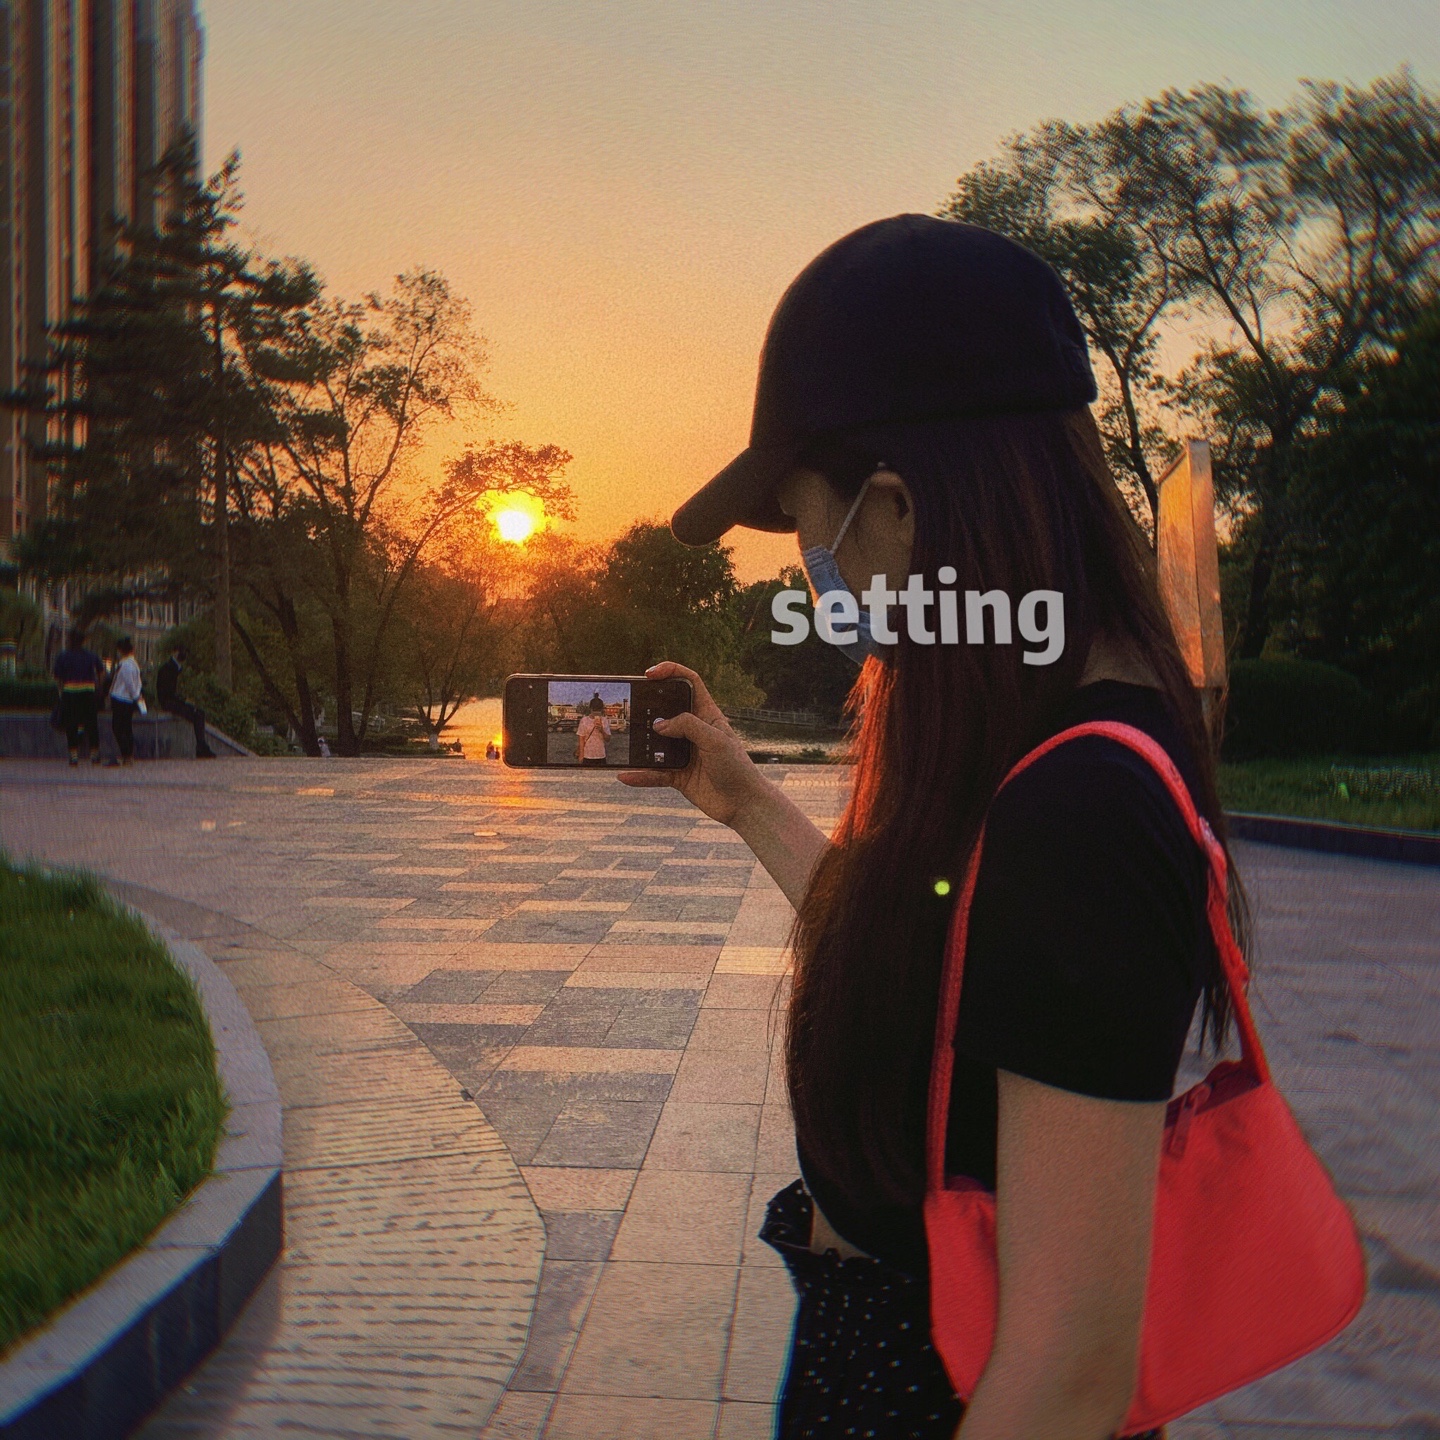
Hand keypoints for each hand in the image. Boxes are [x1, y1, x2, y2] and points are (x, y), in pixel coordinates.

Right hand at [617, 661, 764, 826]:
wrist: (743, 804)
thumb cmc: (737, 768)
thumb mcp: (715, 739)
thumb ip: (688, 726)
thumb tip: (659, 725)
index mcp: (707, 715)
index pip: (690, 683)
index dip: (671, 672)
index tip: (650, 674)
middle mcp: (694, 731)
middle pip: (666, 711)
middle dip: (647, 708)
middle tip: (630, 708)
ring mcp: (684, 753)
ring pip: (655, 743)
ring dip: (639, 744)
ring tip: (623, 743)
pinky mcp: (678, 775)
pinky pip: (654, 773)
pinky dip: (640, 775)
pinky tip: (626, 775)